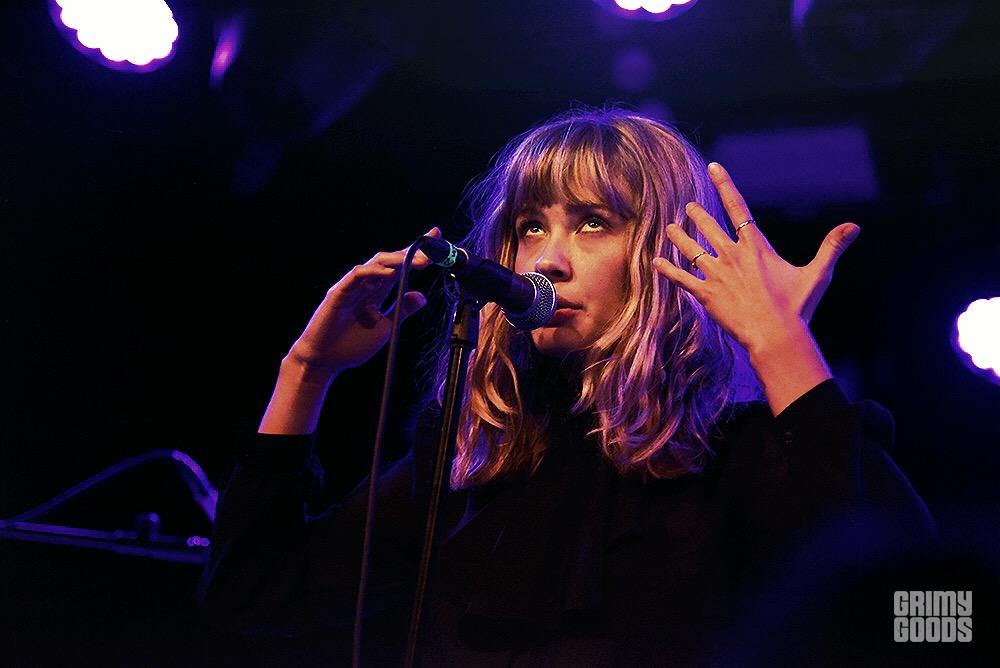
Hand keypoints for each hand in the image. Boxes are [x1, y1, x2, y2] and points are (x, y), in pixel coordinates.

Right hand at [285, 227, 440, 378]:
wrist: (325, 361)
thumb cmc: (351, 345)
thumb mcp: (386, 327)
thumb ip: (401, 311)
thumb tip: (422, 296)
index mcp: (377, 292)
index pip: (399, 267)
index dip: (416, 253)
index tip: (437, 239)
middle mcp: (365, 285)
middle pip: (391, 260)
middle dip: (412, 251)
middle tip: (433, 246)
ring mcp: (352, 287)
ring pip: (376, 263)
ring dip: (398, 259)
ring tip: (419, 260)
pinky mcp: (339, 293)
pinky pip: (357, 276)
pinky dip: (374, 271)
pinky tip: (390, 272)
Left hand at [652, 163, 858, 356]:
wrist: (776, 335)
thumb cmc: (797, 307)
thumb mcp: (818, 274)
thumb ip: (832, 247)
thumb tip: (855, 226)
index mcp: (756, 246)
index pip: (737, 207)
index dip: (725, 185)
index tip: (713, 167)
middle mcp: (733, 255)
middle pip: (709, 227)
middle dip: (697, 215)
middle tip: (688, 206)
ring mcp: (717, 275)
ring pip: (692, 250)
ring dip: (680, 238)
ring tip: (670, 229)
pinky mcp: (706, 295)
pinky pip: (682, 279)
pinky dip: (668, 270)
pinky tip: (655, 262)